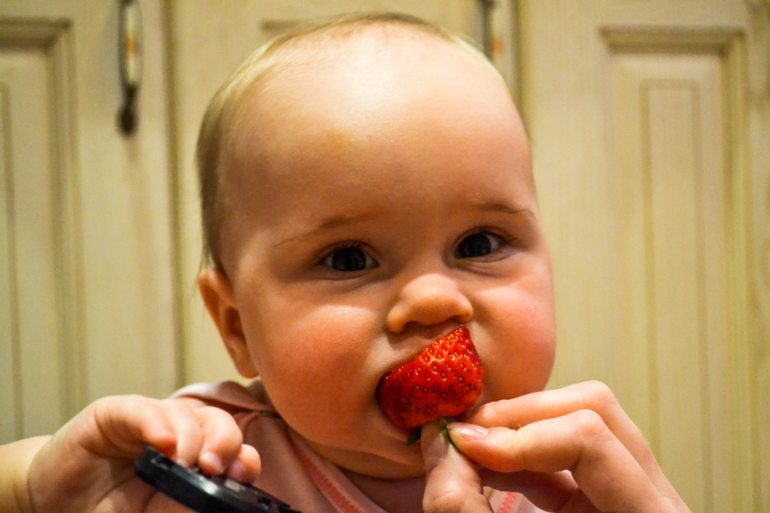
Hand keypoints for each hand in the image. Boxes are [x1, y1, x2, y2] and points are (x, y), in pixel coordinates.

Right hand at [19, 395, 258, 512]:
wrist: (54, 503)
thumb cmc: (108, 509)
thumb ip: (182, 507)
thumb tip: (215, 504)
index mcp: (195, 458)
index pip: (233, 448)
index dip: (244, 457)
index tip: (241, 475)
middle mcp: (177, 434)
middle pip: (218, 422)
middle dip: (225, 442)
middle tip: (215, 468)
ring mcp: (148, 420)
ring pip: (184, 413)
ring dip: (189, 438)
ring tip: (182, 465)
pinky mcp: (114, 414)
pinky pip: (140, 409)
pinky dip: (154, 423)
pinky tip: (161, 442)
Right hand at [422, 381, 689, 511]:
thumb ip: (465, 507)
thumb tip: (440, 440)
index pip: (591, 439)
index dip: (522, 436)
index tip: (465, 447)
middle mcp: (655, 495)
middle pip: (593, 409)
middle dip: (519, 415)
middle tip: (463, 437)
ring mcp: (636, 490)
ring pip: (583, 416)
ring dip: (518, 424)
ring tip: (470, 446)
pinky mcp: (606, 495)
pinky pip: (567, 450)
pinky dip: (520, 448)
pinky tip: (485, 460)